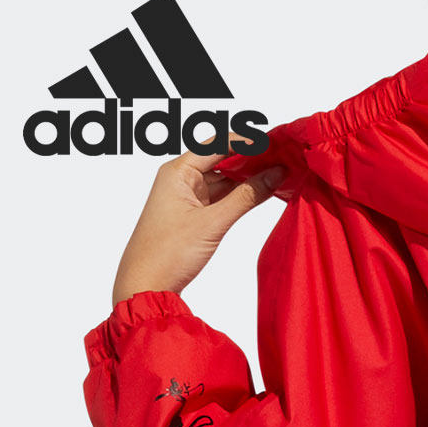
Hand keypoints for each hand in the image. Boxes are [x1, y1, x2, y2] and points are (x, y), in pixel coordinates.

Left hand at [110, 136, 285, 308]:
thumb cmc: (168, 252)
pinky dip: (240, 196)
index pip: (216, 145)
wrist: (146, 284)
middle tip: (281, 160)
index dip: (246, 142)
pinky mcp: (194, 216)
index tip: (273, 144)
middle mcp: (181, 179)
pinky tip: (260, 195)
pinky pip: (221, 198)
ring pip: (223, 180)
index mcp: (177, 172)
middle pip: (221, 160)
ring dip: (247, 179)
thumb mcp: (213, 222)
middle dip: (250, 159)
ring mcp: (187, 198)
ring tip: (277, 176)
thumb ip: (246, 197)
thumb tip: (274, 174)